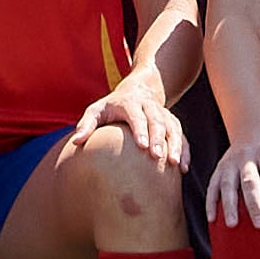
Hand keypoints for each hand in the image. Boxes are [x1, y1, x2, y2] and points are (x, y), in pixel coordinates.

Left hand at [68, 80, 187, 173]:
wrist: (137, 91)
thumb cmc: (111, 107)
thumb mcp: (96, 110)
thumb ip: (86, 124)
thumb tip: (75, 142)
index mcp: (130, 103)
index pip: (136, 115)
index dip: (140, 129)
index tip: (142, 146)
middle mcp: (149, 107)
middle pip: (157, 121)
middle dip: (159, 139)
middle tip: (158, 157)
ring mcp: (163, 114)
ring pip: (172, 128)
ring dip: (175, 144)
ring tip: (174, 163)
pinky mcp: (172, 122)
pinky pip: (181, 135)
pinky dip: (184, 150)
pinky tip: (183, 167)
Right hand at [207, 131, 259, 232]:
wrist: (252, 131)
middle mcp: (246, 157)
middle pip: (249, 182)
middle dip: (254, 204)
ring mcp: (230, 163)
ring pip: (227, 184)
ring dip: (229, 205)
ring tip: (232, 225)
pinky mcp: (218, 169)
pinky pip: (212, 186)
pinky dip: (210, 202)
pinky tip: (212, 219)